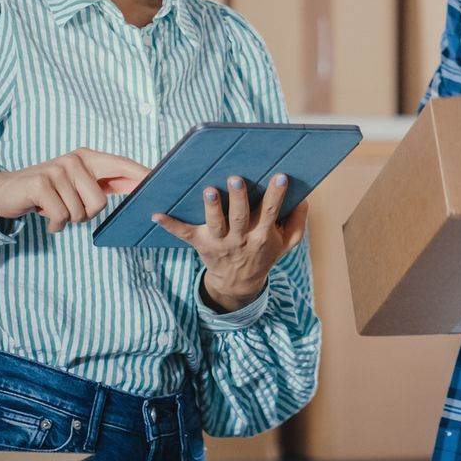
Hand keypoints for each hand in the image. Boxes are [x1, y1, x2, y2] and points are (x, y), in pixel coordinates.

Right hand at [0, 148, 148, 233]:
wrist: (5, 192)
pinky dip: (54, 224)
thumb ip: (105, 182)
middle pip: (100, 202)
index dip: (140, 175)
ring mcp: (57, 170)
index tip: (158, 183)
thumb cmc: (48, 191)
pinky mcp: (41, 184)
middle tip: (67, 207)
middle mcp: (74, 160)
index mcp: (87, 157)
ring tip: (54, 208)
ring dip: (67, 219)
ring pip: (80, 213)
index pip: (121, 165)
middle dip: (85, 214)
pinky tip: (44, 215)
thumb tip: (139, 185)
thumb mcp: (77, 183)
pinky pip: (62, 217)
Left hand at [155, 174, 309, 313]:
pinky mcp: (201, 244)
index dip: (277, 195)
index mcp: (262, 235)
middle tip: (236, 178)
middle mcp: (240, 239)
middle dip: (238, 197)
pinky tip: (156, 214)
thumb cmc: (264, 254)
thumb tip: (304, 198)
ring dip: (211, 207)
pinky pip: (183, 234)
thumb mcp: (287, 243)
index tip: (280, 176)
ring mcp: (219, 242)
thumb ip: (297, 222)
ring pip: (215, 223)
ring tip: (209, 190)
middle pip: (239, 217)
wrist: (239, 283)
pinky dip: (170, 225)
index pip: (270, 213)